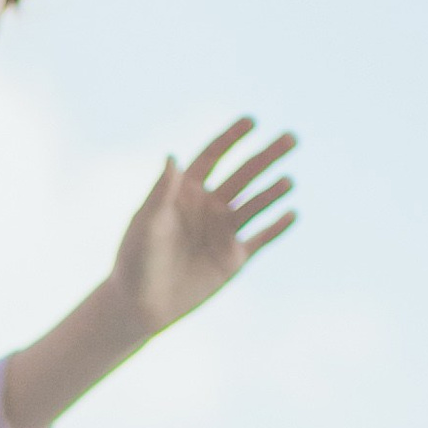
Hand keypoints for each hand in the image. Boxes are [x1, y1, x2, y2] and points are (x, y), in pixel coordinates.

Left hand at [113, 120, 297, 335]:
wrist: (140, 306)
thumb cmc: (135, 260)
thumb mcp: (147, 223)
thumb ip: (161, 191)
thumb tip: (172, 155)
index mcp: (185, 192)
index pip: (213, 156)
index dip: (232, 137)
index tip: (251, 121)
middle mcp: (208, 207)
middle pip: (243, 174)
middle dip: (266, 156)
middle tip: (291, 138)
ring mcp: (222, 232)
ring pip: (255, 204)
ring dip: (273, 191)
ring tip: (288, 182)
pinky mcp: (233, 259)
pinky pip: (261, 239)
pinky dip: (277, 228)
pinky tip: (292, 214)